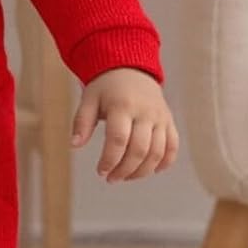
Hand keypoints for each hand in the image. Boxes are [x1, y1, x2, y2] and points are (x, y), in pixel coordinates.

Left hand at [71, 67, 178, 182]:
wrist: (130, 68)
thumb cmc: (107, 87)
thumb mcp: (89, 99)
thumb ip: (82, 122)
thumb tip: (75, 144)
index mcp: (123, 106)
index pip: (118, 140)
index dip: (110, 160)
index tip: (101, 171)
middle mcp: (145, 112)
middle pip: (139, 150)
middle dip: (124, 170)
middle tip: (111, 178)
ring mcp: (160, 117)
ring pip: (157, 152)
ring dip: (142, 171)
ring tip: (126, 177)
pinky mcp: (169, 121)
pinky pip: (173, 146)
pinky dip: (165, 162)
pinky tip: (152, 171)